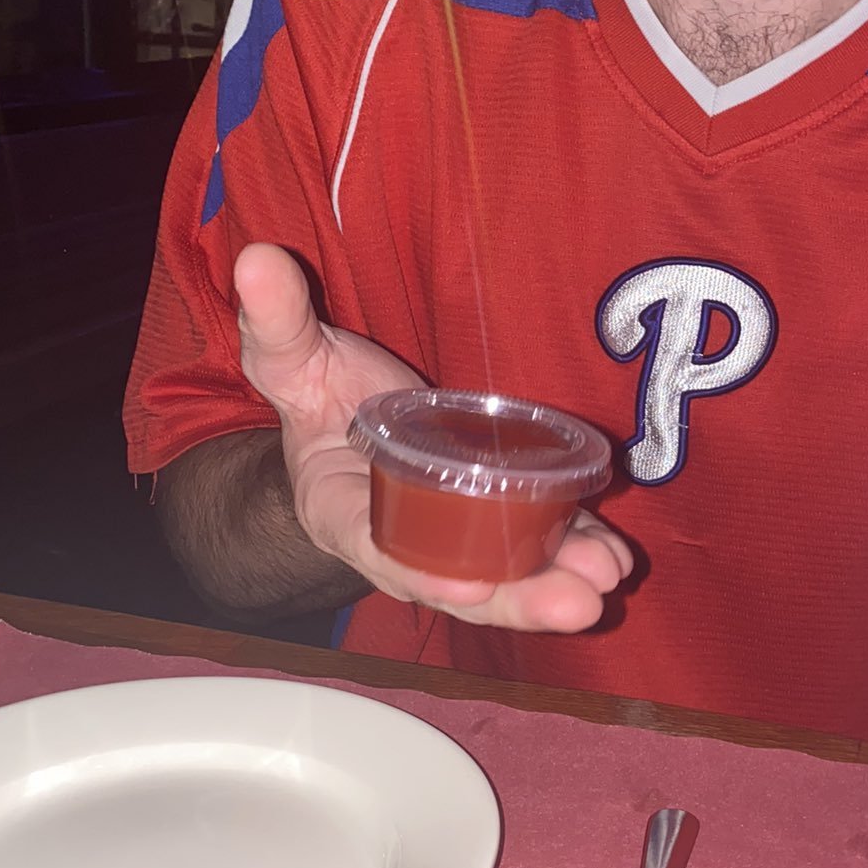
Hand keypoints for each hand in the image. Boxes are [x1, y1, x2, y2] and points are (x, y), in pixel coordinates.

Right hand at [233, 243, 631, 630]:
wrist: (342, 418)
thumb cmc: (315, 392)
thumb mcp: (292, 358)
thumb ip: (278, 322)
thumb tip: (254, 261)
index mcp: (339, 508)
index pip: (376, 547)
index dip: (418, 570)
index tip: (465, 588)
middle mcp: (398, 535)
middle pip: (455, 579)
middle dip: (514, 596)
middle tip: (574, 606)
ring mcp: (450, 531)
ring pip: (502, 572)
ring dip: (553, 583)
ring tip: (604, 585)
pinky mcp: (492, 515)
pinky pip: (533, 541)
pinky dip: (571, 548)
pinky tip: (613, 561)